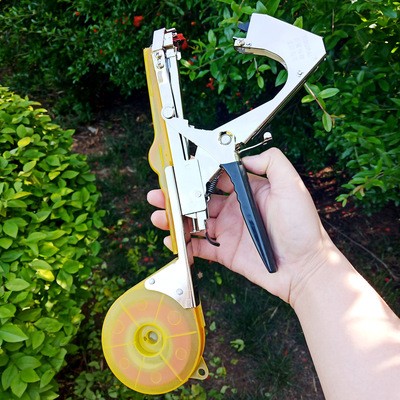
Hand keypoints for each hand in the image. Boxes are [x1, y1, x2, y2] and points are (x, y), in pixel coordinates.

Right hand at [148, 148, 335, 302]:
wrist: (305, 268)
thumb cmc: (302, 227)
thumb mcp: (291, 186)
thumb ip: (272, 163)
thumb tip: (245, 157)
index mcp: (248, 191)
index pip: (217, 178)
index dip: (198, 174)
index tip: (181, 172)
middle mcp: (235, 209)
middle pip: (199, 199)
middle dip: (178, 196)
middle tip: (159, 194)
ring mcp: (228, 231)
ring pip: (195, 222)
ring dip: (175, 219)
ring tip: (159, 216)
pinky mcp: (225, 252)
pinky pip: (199, 246)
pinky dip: (183, 244)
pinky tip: (171, 240)